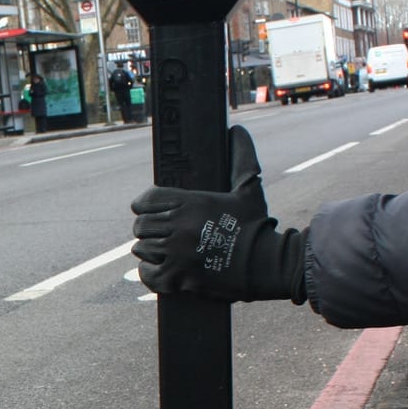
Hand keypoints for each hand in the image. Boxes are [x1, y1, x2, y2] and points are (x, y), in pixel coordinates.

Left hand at [130, 126, 306, 302]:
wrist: (266, 264)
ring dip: (149, 250)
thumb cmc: (256, 225)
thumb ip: (241, 156)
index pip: (147, 200)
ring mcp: (176, 254)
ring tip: (162, 249)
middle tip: (159, 233)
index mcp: (191, 202)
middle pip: (141, 225)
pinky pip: (147, 274)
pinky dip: (149, 271)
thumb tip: (236, 129)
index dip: (144, 205)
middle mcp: (179, 226)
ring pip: (142, 249)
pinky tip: (159, 268)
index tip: (148, 211)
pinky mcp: (178, 279)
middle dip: (147, 228)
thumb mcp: (249, 188)